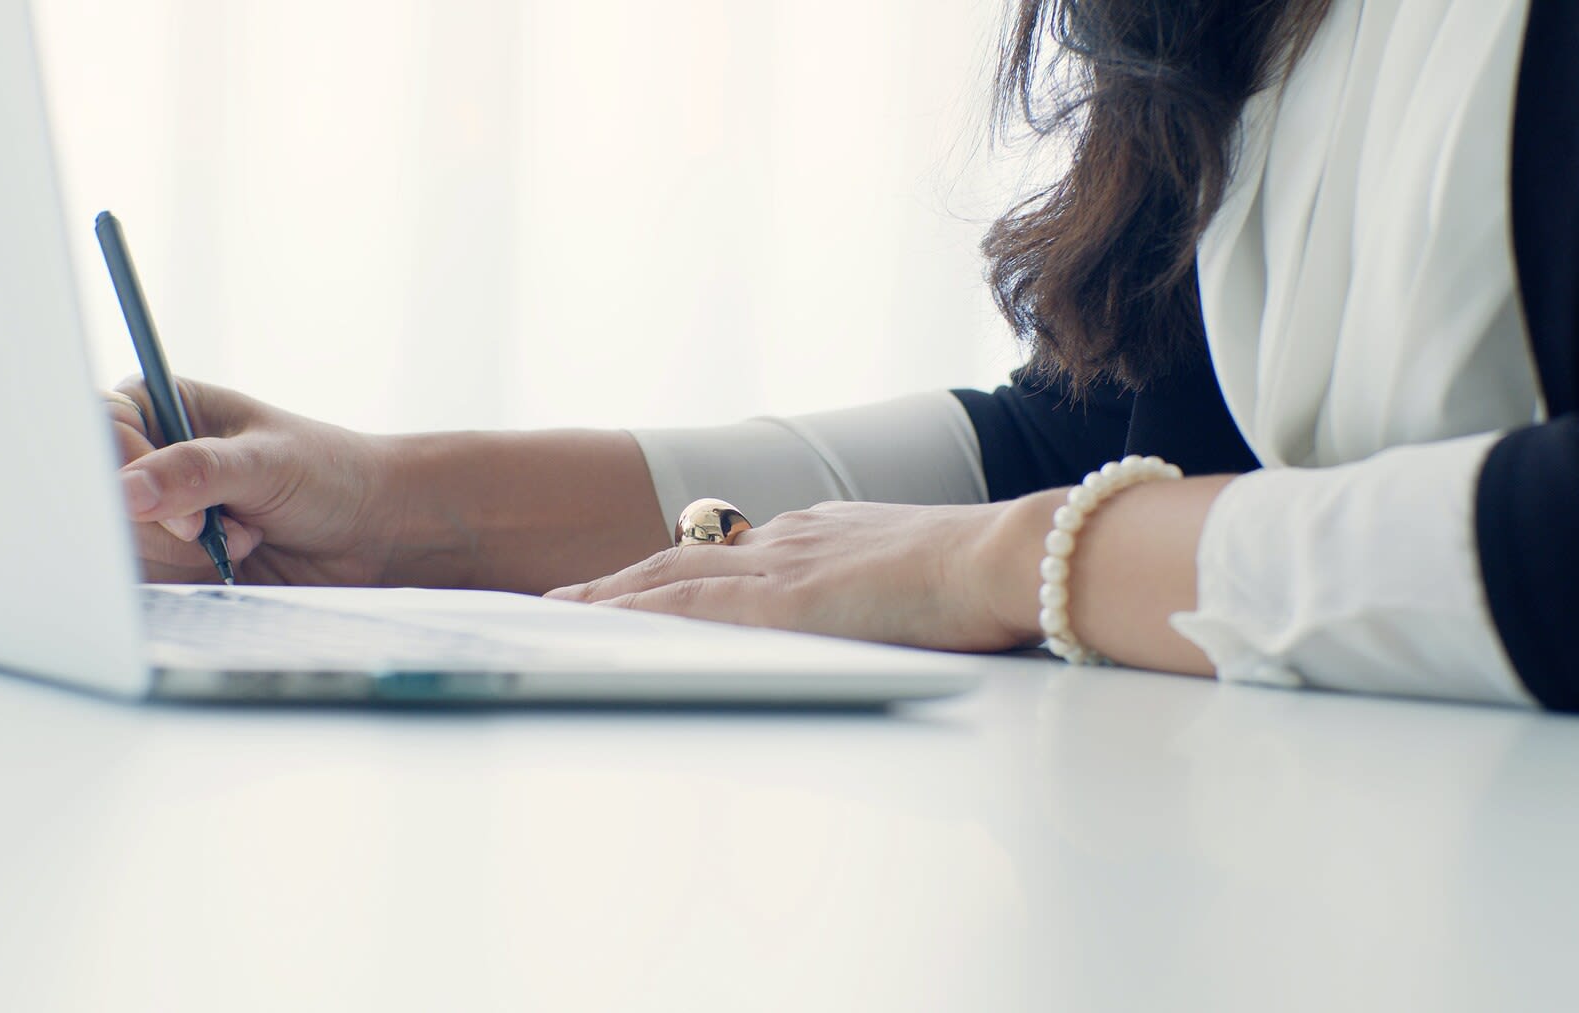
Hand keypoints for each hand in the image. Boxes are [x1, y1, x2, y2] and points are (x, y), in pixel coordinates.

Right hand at [106, 377, 398, 585]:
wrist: (372, 532)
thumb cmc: (329, 475)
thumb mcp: (265, 463)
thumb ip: (195, 472)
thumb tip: (124, 492)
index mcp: (161, 407)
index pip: (97, 434)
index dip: (127, 478)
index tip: (182, 513)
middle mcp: (149, 457)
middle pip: (104, 502)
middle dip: (170, 528)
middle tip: (224, 527)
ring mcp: (156, 512)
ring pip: (124, 547)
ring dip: (189, 556)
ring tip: (246, 536)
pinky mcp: (170, 559)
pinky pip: (150, 579)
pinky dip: (194, 580)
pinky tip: (236, 563)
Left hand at [544, 499, 1052, 651]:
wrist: (1015, 556)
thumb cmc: (994, 572)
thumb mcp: (928, 572)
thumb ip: (891, 586)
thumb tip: (892, 605)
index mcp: (828, 532)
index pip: (737, 552)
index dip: (685, 569)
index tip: (652, 580)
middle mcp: (793, 538)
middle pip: (688, 555)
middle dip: (629, 576)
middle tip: (576, 595)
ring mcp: (785, 565)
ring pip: (673, 576)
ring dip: (613, 592)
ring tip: (564, 609)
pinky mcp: (785, 601)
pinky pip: (689, 605)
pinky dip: (638, 611)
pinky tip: (601, 622)